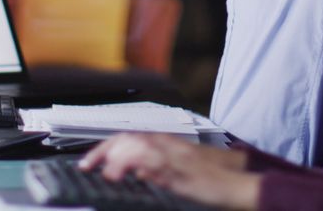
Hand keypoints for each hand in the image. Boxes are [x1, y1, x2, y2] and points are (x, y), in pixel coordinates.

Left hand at [80, 133, 259, 209]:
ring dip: (117, 157)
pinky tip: (125, 175)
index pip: (130, 137)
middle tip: (87, 164)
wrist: (235, 184)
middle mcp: (168, 146)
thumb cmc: (210, 180)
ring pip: (139, 146)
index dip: (106, 147)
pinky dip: (137, 167)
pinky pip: (154, 164)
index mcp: (166, 144)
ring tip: (104, 172)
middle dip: (104, 150)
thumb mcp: (176, 173)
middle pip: (129, 138)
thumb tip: (135, 172)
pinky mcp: (179, 171)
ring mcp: (174, 157)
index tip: (89, 161)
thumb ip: (156, 169)